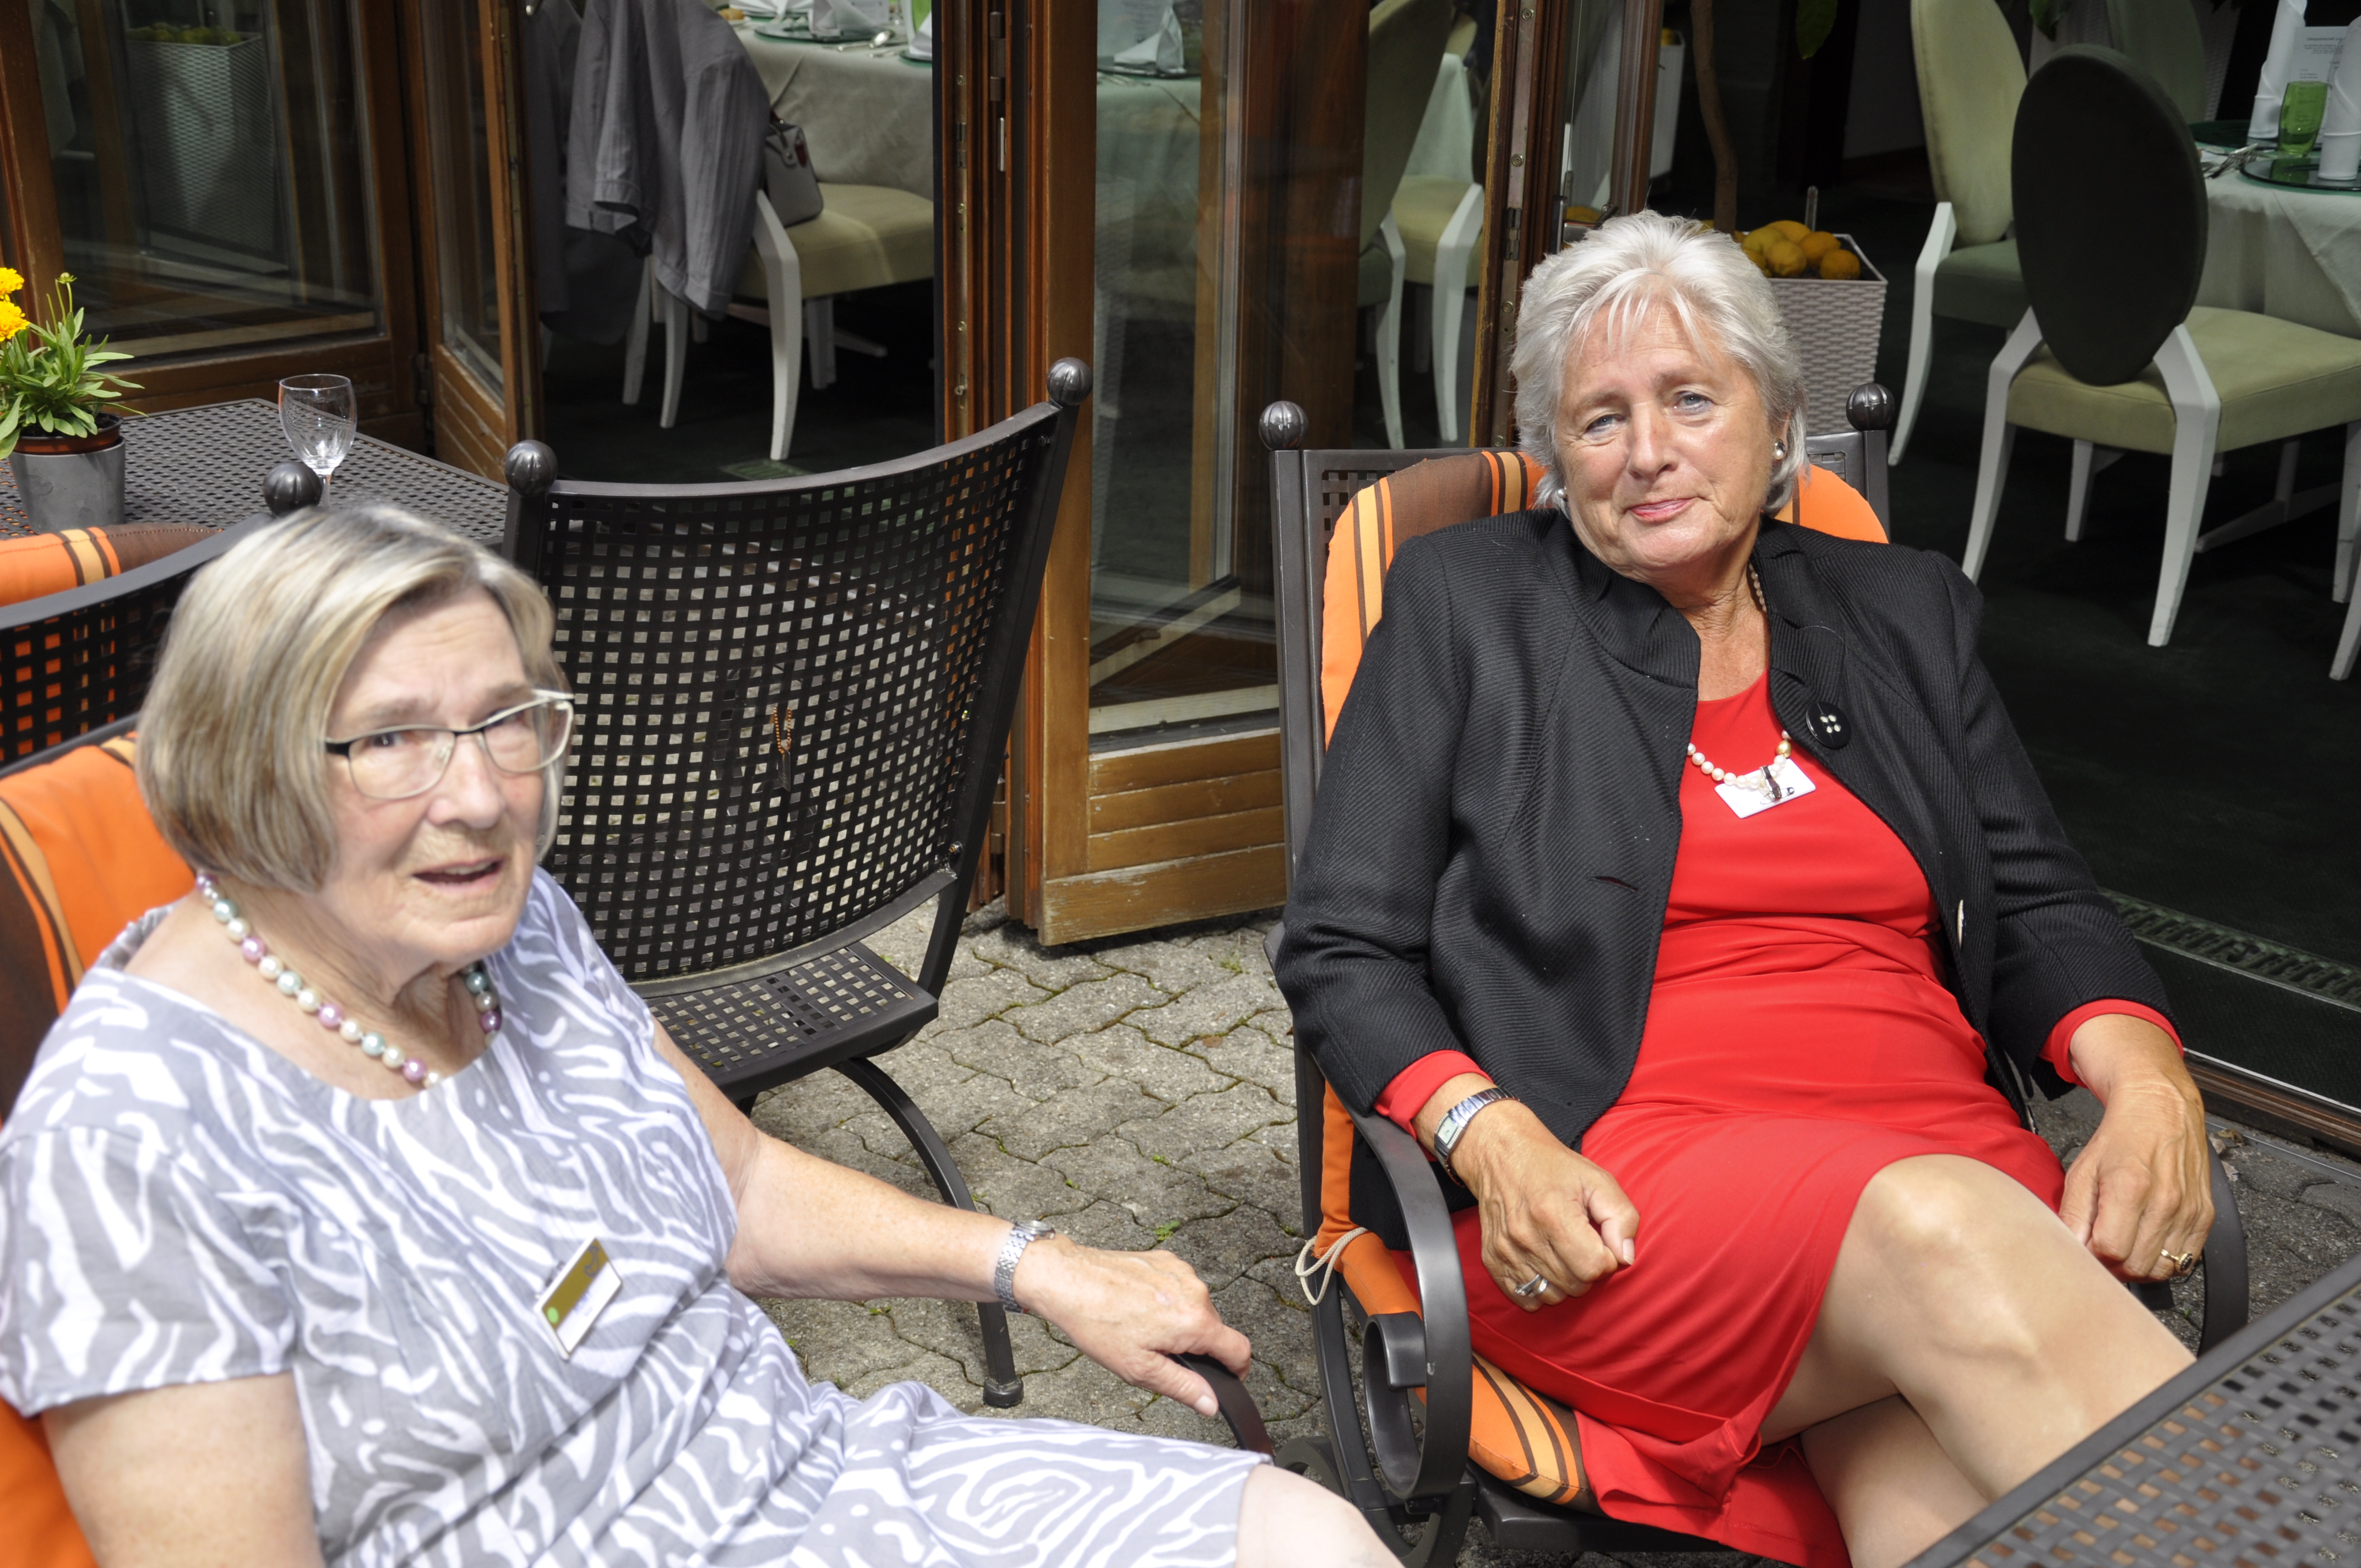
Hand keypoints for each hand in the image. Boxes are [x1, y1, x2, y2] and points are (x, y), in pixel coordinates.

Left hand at [1011, 1236, 1250, 1417]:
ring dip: (1180, 1322)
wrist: (1068, 1280)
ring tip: (1143, 1328)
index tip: (1225, 1378)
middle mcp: (1196, 1291)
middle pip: (1215, 1329)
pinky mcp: (1167, 1259)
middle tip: (1160, 1354)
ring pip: (1196, 1307)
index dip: (1236, 1371)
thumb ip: (1183, 1387)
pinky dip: (1167, 1300)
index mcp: (1194, 1321)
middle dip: (1197, 1346)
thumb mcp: (1140, 1369)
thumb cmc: (1098, 1323)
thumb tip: (1211, 1404)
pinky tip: (1138, 1306)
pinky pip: (1180, 1287)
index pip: (1240, 1350)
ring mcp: (1182, 1271)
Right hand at [1431, 1084, 1639, 1310]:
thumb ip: (1622, 1218)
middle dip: (1587, 1270)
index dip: (1606, 1259)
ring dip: (1565, 1282)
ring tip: (1564, 1254)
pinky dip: (1540, 1290)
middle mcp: (1526, 1236)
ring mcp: (1506, 1250)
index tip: (1600, 1242)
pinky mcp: (1492, 1259)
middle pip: (1575, 1285)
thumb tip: (1625, 1257)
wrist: (1501, 1154)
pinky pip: (1524, 1298)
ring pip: (1552, 1296)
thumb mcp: (1598, 1180)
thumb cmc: (1553, 1167)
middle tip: (1582, 1245)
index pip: (1594, 1267)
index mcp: (1554, 1214)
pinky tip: (1545, 1266)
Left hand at [2060, 1015, 2213, 1281]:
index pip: (2110, 1251)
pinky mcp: (2205, 1215)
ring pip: (2163, 1269)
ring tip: (2125, 1246)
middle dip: (2114, 1266)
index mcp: (2130, 1188)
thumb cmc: (2120, 1137)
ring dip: (2140, 1267)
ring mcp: (2189, 1211)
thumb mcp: (2082, 1170)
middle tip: (2102, 1250)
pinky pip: (2187, 1260)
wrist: (2160, 1109)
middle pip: (2137, 1266)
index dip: (2092, 1257)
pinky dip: (2166, 1261)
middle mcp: (2166, 1202)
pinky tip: (2149, 1243)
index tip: (2086, 1249)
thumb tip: (2072, 1249)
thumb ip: (2074, 1213)